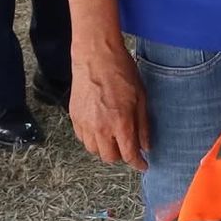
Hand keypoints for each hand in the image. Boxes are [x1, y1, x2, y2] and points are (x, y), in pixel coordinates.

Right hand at [70, 41, 150, 170]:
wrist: (96, 56)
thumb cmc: (121, 72)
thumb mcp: (141, 97)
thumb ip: (143, 125)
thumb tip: (146, 146)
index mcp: (120, 123)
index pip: (129, 154)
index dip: (138, 163)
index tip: (142, 164)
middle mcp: (100, 127)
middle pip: (109, 157)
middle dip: (121, 156)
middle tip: (128, 146)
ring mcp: (85, 123)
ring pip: (94, 150)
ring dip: (105, 148)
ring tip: (113, 136)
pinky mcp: (74, 117)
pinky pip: (82, 138)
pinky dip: (92, 138)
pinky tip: (100, 128)